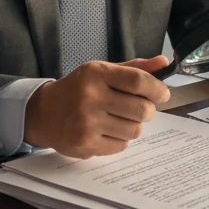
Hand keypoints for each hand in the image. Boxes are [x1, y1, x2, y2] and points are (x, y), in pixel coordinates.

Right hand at [23, 55, 170, 158]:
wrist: (43, 112)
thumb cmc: (78, 89)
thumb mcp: (102, 71)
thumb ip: (134, 68)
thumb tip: (164, 63)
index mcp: (96, 74)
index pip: (138, 81)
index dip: (157, 89)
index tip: (163, 94)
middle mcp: (91, 97)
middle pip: (142, 109)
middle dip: (148, 110)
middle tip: (139, 108)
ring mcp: (87, 123)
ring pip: (135, 130)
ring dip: (133, 125)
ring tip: (119, 119)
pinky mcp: (85, 144)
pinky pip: (121, 146)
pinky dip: (120, 139)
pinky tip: (107, 130)